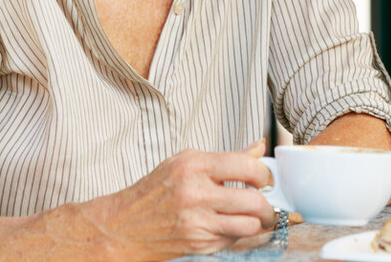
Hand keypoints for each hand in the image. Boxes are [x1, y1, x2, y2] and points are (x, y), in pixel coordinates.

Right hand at [89, 141, 276, 257]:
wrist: (122, 227)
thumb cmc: (153, 192)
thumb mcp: (185, 162)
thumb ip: (225, 158)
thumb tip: (258, 147)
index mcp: (194, 166)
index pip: (246, 166)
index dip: (264, 174)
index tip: (265, 179)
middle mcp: (196, 193)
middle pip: (254, 201)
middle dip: (267, 204)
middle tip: (266, 203)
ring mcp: (197, 222)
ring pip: (249, 224)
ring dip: (256, 222)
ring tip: (252, 217)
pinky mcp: (198, 244)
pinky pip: (233, 239)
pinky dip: (237, 233)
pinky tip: (227, 225)